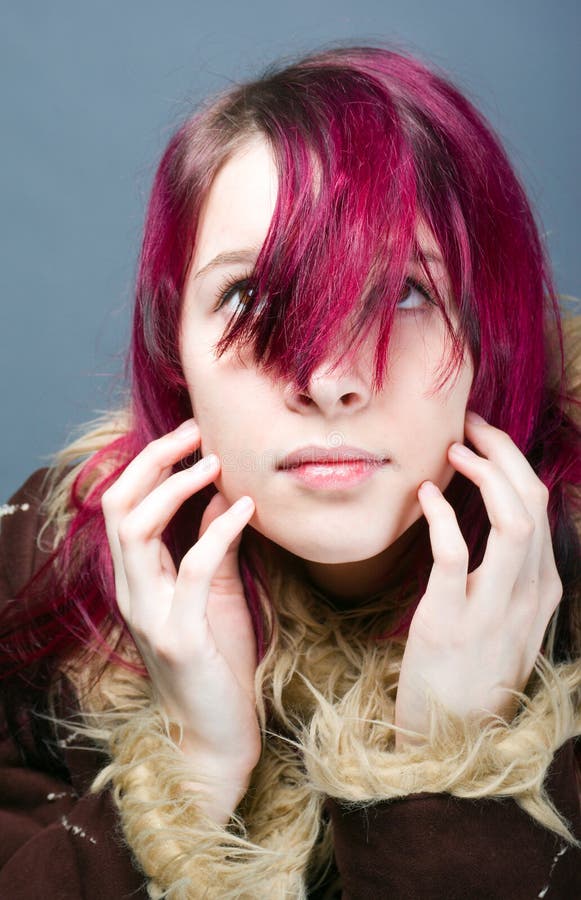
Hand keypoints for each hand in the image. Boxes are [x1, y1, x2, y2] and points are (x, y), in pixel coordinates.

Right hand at [101, 419, 259, 818]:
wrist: (216, 735)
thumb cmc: (217, 662)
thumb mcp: (214, 593)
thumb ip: (211, 545)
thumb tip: (223, 494)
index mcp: (137, 579)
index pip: (122, 505)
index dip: (150, 463)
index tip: (192, 434)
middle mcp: (131, 591)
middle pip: (118, 506)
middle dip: (153, 460)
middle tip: (196, 432)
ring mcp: (149, 614)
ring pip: (137, 530)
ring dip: (175, 487)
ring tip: (215, 462)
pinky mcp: (178, 636)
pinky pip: (192, 569)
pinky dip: (217, 531)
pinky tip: (246, 510)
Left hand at [394, 411, 561, 749]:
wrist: (451, 743)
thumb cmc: (471, 676)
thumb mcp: (507, 625)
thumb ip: (509, 576)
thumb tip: (490, 521)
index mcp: (543, 591)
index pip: (542, 507)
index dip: (514, 464)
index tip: (484, 439)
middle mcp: (528, 596)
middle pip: (533, 502)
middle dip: (505, 453)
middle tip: (470, 426)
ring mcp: (493, 610)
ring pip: (512, 521)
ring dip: (485, 474)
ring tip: (453, 450)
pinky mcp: (449, 623)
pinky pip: (454, 556)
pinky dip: (442, 517)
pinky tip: (425, 496)